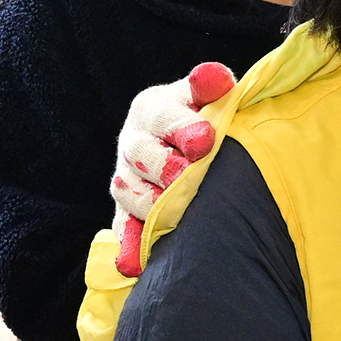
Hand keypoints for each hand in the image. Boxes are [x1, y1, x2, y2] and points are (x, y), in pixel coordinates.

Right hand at [110, 62, 237, 275]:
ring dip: (149, 204)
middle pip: (140, 153)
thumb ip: (213, 87)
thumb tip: (216, 77)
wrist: (193, 148)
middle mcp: (133, 143)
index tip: (206, 139)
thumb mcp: (209, 98)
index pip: (163, 114)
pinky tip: (135, 263)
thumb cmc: (206, 119)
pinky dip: (130, 245)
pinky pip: (124, 229)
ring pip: (127, 191)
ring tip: (175, 214)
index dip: (183, 127)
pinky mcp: (127, 213)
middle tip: (187, 176)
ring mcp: (127, 179)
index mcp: (152, 108)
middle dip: (164, 166)